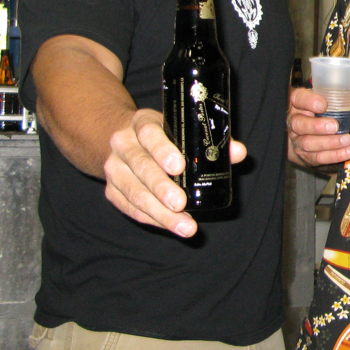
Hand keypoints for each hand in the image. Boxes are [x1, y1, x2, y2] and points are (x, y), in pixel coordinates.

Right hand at [102, 107, 247, 238]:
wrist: (120, 139)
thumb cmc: (161, 135)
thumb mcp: (180, 128)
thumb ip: (209, 139)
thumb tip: (238, 152)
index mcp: (142, 123)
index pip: (149, 134)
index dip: (162, 150)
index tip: (179, 166)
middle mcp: (123, 144)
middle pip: (140, 166)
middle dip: (161, 187)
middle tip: (181, 204)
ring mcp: (114, 168)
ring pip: (133, 192)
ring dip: (159, 212)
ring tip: (184, 225)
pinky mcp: (111, 190)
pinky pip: (130, 207)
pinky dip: (151, 218)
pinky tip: (170, 225)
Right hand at [287, 86, 349, 166]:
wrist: (310, 133)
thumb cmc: (322, 112)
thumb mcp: (330, 103)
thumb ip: (344, 103)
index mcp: (298, 103)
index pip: (299, 99)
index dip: (309, 101)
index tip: (324, 105)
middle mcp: (294, 121)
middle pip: (299, 124)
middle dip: (318, 126)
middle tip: (335, 126)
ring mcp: (297, 139)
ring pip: (307, 143)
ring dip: (329, 143)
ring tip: (346, 140)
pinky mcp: (304, 155)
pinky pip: (317, 157)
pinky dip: (334, 155)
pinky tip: (347, 152)